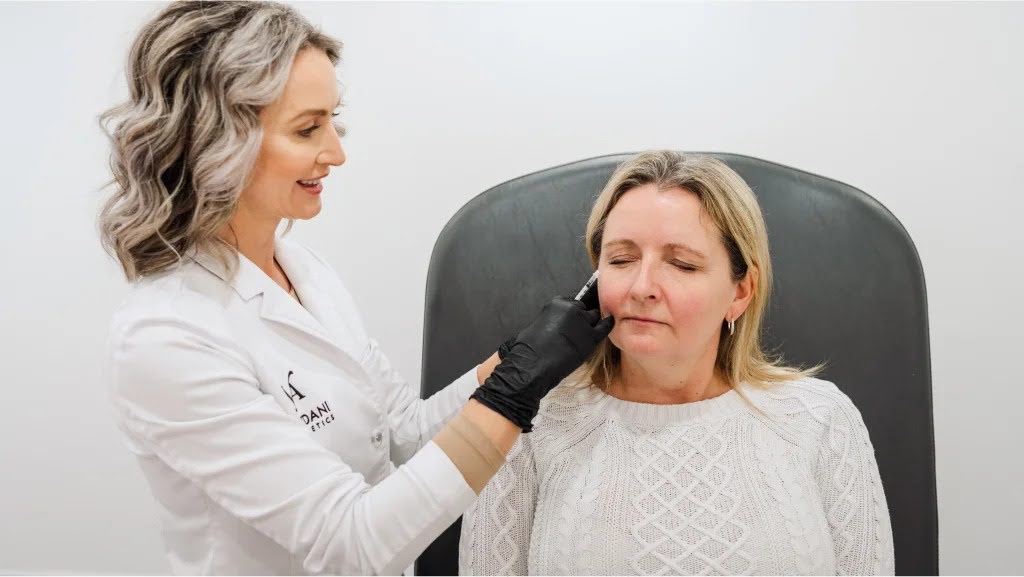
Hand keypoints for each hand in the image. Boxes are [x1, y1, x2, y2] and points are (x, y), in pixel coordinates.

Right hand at [472, 292, 613, 431]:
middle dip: (581, 318)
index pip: (571, 303)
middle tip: (576, 331)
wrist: (533, 366)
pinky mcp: (591, 337)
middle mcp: (572, 309)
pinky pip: (605, 327)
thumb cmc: (528, 349)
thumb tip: (556, 325)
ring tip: (585, 335)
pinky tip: (609, 324)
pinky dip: (607, 325)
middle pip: (583, 309)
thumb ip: (550, 319)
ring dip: (591, 324)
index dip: (571, 314)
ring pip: (594, 317)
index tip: (570, 320)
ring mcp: (583, 322)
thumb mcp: (536, 325)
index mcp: (556, 304)